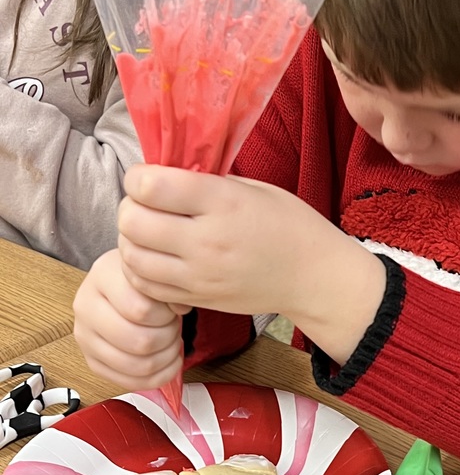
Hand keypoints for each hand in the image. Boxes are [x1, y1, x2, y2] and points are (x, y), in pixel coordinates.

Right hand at [73, 249, 188, 389]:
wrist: (120, 283)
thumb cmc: (140, 278)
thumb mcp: (155, 270)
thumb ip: (169, 286)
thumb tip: (180, 308)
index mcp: (102, 276)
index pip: (141, 310)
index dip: (166, 315)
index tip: (173, 308)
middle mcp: (86, 307)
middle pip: (139, 341)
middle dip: (168, 337)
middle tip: (173, 327)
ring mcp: (85, 337)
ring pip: (135, 365)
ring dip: (165, 358)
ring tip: (170, 342)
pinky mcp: (92, 360)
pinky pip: (128, 382)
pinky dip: (157, 377)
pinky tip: (169, 362)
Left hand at [117, 164, 385, 362]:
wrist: (314, 277)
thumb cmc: (288, 223)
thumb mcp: (252, 188)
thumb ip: (204, 182)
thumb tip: (159, 175)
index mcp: (223, 202)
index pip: (150, 186)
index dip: (138, 177)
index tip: (148, 177)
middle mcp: (207, 241)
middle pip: (133, 222)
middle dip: (130, 207)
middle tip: (146, 205)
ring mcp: (200, 275)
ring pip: (132, 256)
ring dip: (131, 240)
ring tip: (149, 232)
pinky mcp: (198, 298)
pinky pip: (146, 286)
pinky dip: (141, 269)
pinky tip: (156, 258)